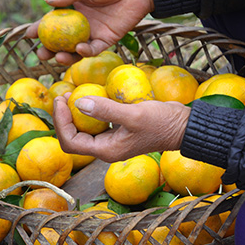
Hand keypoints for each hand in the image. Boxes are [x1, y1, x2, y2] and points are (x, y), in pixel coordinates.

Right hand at [26, 0, 153, 64]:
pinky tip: (79, 48)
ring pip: (75, 49)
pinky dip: (85, 51)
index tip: (29, 35)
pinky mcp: (107, 40)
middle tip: (41, 54)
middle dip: (50, 49)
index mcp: (73, 9)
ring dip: (66, 56)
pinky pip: (93, 49)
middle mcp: (80, 24)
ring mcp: (93, 33)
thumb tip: (47, 1)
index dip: (40, 29)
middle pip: (61, 41)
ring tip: (57, 57)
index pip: (53, 21)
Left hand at [53, 93, 189, 162]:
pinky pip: (95, 122)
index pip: (70, 142)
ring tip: (72, 93)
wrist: (183, 126)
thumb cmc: (161, 123)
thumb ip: (105, 110)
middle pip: (72, 137)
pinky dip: (88, 110)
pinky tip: (90, 95)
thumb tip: (78, 103)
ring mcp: (111, 140)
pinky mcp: (117, 130)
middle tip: (63, 95)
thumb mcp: (133, 115)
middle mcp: (106, 148)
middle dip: (63, 118)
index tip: (61, 100)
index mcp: (106, 151)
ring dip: (74, 113)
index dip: (60, 122)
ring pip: (82, 130)